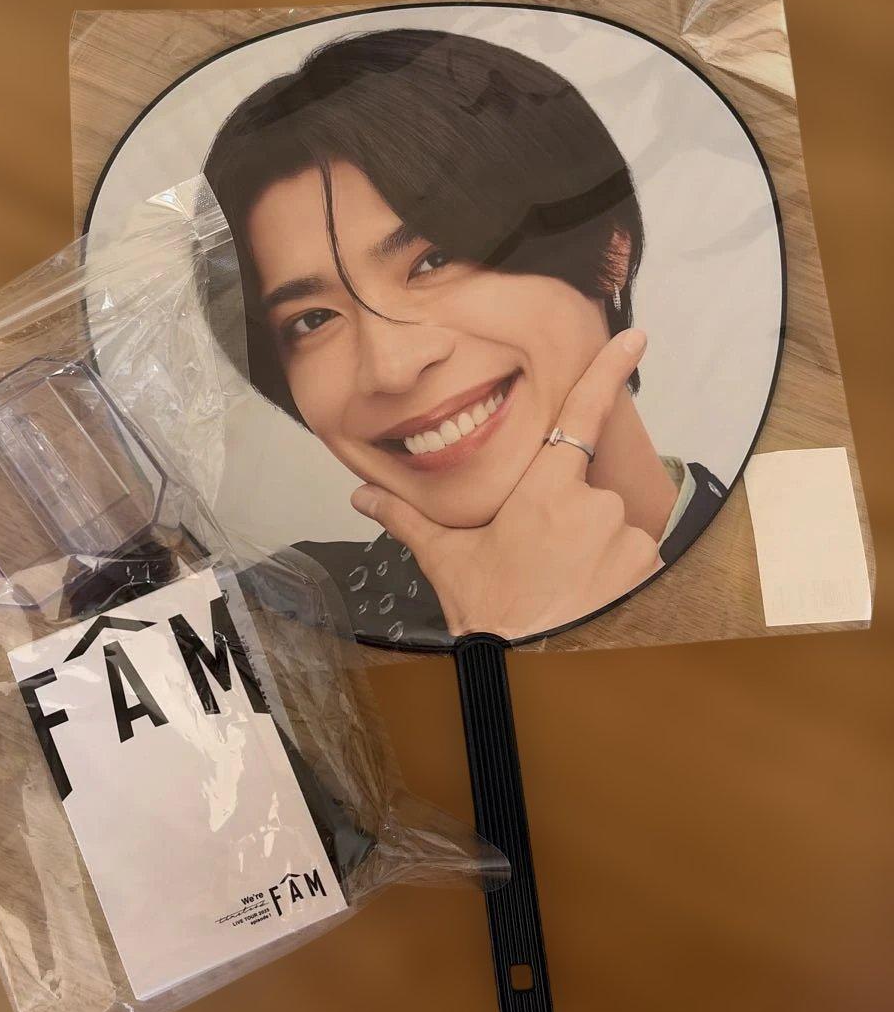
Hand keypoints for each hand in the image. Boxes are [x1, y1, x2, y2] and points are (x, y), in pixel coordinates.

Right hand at [351, 329, 661, 638]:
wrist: (531, 673)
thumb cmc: (490, 613)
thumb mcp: (446, 559)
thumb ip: (406, 518)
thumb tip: (362, 496)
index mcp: (544, 493)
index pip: (580, 416)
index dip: (609, 372)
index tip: (633, 339)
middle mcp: (594, 508)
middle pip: (586, 491)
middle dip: (568, 517)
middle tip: (541, 562)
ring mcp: (628, 541)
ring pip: (612, 526)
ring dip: (593, 546)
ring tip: (563, 586)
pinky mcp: (648, 571)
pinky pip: (635, 556)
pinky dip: (616, 570)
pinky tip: (587, 598)